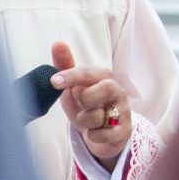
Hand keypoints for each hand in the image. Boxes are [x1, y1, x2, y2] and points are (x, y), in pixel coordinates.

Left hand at [51, 40, 130, 168]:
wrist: (102, 133)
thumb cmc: (87, 105)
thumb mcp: (74, 87)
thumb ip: (66, 65)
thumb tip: (57, 43)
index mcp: (105, 77)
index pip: (88, 72)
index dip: (71, 76)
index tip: (54, 81)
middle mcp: (118, 90)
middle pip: (105, 88)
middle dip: (86, 98)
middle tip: (82, 103)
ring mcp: (123, 110)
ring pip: (98, 116)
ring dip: (85, 122)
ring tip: (89, 120)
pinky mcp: (124, 131)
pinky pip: (103, 135)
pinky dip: (93, 136)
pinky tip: (96, 132)